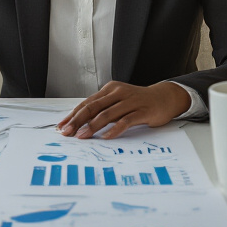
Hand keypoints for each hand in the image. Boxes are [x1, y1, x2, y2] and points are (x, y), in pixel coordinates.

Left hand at [57, 81, 190, 139]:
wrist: (165, 97)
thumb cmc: (138, 102)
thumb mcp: (118, 102)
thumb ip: (103, 110)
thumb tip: (82, 124)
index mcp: (109, 90)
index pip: (87, 103)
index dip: (73, 115)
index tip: (62, 126)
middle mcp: (118, 93)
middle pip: (93, 107)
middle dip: (77, 121)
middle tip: (67, 132)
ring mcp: (130, 101)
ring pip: (107, 114)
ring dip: (92, 126)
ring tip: (82, 136)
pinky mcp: (142, 111)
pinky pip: (125, 121)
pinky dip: (114, 129)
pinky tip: (106, 137)